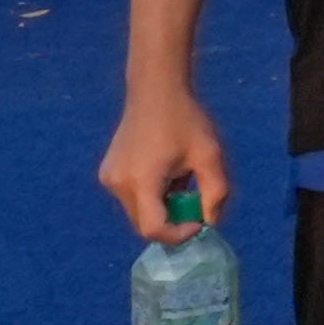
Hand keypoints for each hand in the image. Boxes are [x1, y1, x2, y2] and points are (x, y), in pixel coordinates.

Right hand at [99, 79, 229, 245]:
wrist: (155, 90)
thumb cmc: (186, 120)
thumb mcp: (210, 155)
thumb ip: (216, 192)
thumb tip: (211, 222)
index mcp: (141, 181)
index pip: (153, 229)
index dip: (178, 234)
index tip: (199, 221)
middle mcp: (118, 184)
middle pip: (145, 224)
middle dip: (172, 221)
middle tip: (194, 199)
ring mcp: (109, 179)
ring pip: (139, 212)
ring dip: (162, 208)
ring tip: (180, 180)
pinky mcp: (107, 173)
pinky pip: (132, 198)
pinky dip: (151, 196)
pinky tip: (166, 173)